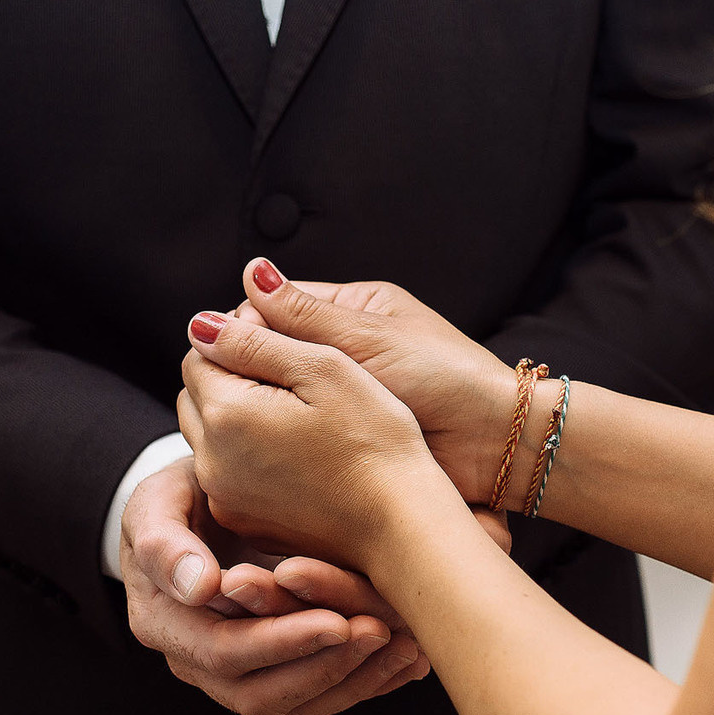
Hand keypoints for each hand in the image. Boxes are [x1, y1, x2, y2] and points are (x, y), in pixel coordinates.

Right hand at [120, 459, 428, 714]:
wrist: (201, 511)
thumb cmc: (179, 500)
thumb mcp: (158, 504)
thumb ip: (166, 543)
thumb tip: (200, 587)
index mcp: (162, 623)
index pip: (224, 652)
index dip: (281, 643)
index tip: (336, 621)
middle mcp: (194, 663)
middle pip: (261, 694)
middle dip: (324, 667)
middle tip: (378, 632)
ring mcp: (233, 677)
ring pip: (294, 707)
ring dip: (351, 681)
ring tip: (404, 646)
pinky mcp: (272, 675)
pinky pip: (316, 699)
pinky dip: (364, 683)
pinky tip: (408, 660)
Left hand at [179, 308, 466, 572]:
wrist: (399, 522)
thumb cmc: (374, 442)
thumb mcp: (322, 369)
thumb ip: (253, 341)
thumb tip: (201, 325)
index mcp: (226, 413)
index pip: (199, 354)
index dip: (240, 342)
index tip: (283, 350)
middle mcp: (211, 460)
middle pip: (196, 395)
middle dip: (230, 378)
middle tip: (292, 383)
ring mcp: (223, 496)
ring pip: (207, 434)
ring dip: (235, 417)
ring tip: (295, 418)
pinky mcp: (241, 520)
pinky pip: (224, 473)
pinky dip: (245, 456)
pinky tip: (294, 455)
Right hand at [229, 259, 520, 502]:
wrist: (493, 442)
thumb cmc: (444, 379)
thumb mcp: (368, 340)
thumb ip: (304, 315)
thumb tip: (251, 272)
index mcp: (353, 308)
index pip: (275, 306)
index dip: (245, 325)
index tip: (219, 349)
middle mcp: (344, 345)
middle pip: (274, 349)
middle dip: (249, 365)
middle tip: (225, 388)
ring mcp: (343, 390)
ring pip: (282, 391)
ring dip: (264, 400)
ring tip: (241, 415)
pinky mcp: (345, 431)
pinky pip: (300, 426)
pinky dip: (282, 430)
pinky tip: (264, 440)